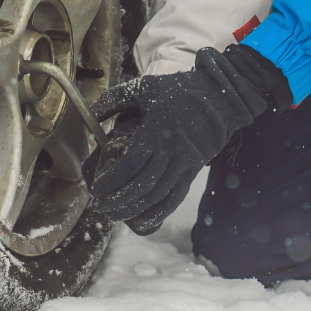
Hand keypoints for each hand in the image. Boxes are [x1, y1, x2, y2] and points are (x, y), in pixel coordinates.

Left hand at [87, 45, 290, 233]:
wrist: (221, 97)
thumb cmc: (178, 91)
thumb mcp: (143, 87)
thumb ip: (114, 101)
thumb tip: (89, 114)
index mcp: (155, 132)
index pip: (129, 165)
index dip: (111, 181)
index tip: (95, 189)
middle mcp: (170, 153)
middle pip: (141, 185)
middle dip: (117, 200)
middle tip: (99, 207)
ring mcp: (184, 164)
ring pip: (156, 195)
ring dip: (134, 209)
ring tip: (114, 215)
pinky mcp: (193, 171)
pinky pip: (175, 197)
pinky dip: (159, 212)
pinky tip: (143, 222)